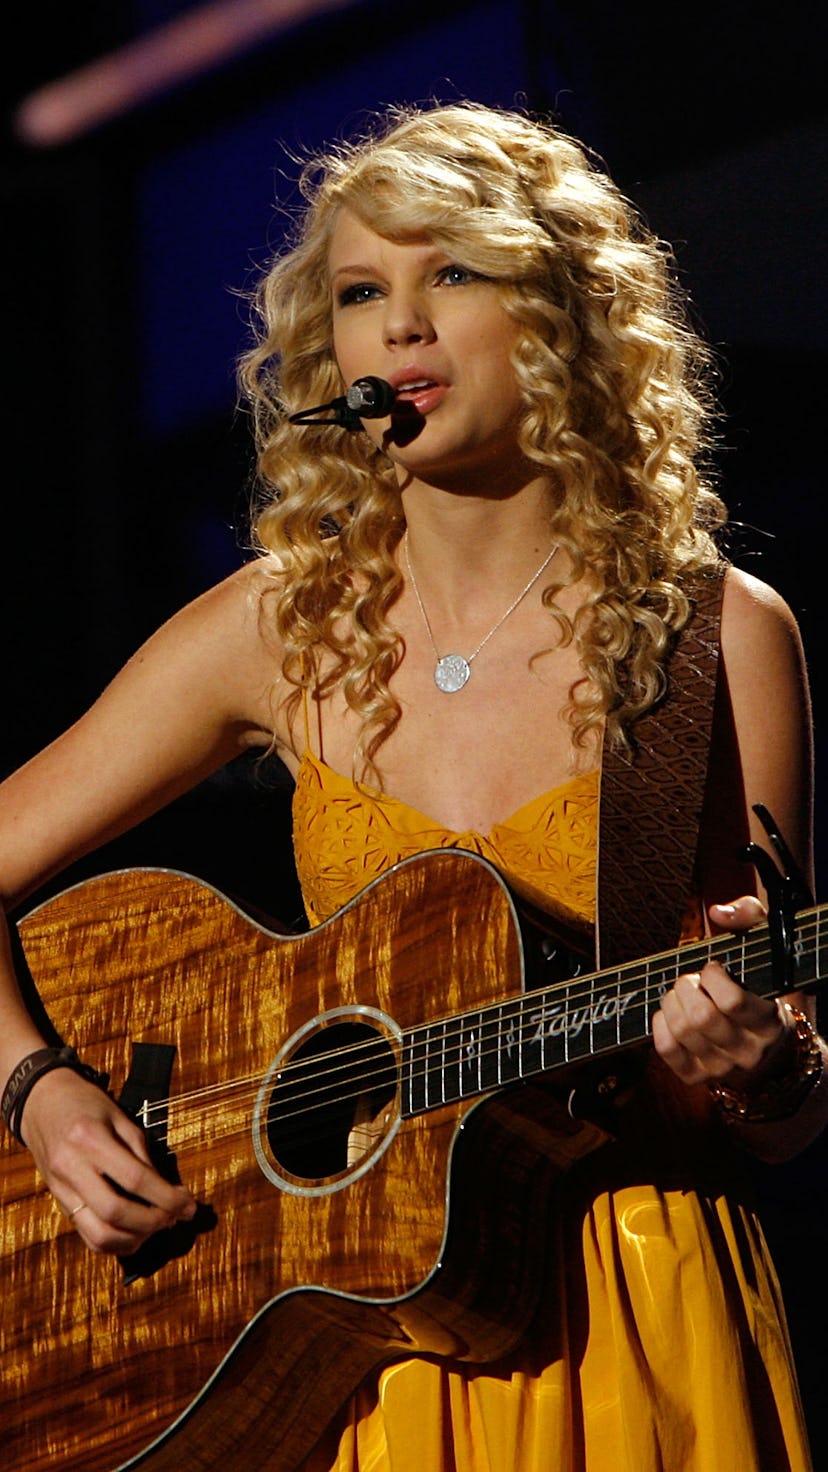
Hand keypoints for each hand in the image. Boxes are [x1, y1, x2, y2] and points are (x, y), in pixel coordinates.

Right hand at [19, 1066, 196, 1254]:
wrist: (40, 1102)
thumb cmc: (85, 1103)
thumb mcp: (119, 1116)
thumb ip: (141, 1153)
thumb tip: (167, 1191)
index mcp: (89, 1139)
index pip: (135, 1179)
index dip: (167, 1197)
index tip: (189, 1205)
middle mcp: (71, 1167)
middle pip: (115, 1212)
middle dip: (153, 1221)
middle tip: (175, 1217)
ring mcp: (61, 1189)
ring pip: (97, 1233)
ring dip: (134, 1238)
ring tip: (156, 1226)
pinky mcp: (58, 1202)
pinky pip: (86, 1235)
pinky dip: (114, 1242)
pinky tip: (134, 1233)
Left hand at [652, 895, 788, 1090]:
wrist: (767, 1052)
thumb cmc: (760, 991)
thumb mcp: (766, 953)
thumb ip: (750, 919)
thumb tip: (718, 912)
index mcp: (767, 1023)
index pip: (732, 1001)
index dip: (712, 976)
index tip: (713, 968)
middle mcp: (747, 1051)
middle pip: (700, 1016)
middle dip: (686, 986)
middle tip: (691, 979)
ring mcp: (721, 1068)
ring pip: (681, 1030)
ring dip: (672, 1001)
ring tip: (682, 993)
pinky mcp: (696, 1076)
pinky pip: (666, 1049)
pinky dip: (660, 1023)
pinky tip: (670, 1012)